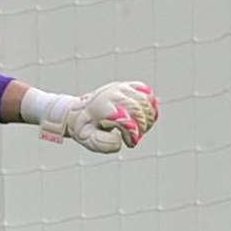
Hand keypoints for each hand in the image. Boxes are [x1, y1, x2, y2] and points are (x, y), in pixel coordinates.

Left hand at [44, 82, 160, 152]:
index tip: (130, 142)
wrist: (80, 111)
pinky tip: (144, 120)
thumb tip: (119, 142)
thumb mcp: (87, 139)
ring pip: (145, 101)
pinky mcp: (129, 86)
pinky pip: (147, 94)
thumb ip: (101, 143)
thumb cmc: (86, 127)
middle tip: (133, 139)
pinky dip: (150, 108)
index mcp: (100, 107)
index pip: (123, 116)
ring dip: (148, 120)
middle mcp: (112, 94)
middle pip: (138, 109)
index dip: (132, 131)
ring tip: (139, 131)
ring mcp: (121, 88)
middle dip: (141, 128)